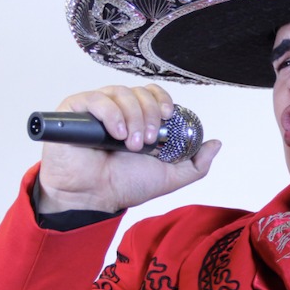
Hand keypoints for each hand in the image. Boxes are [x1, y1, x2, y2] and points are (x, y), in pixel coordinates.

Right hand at [36, 84, 220, 212]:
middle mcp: (119, 110)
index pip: (154, 94)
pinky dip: (111, 113)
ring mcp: (97, 109)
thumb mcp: (169, 177)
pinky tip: (116, 133)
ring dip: (133, 117)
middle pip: (141, 92)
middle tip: (148, 140)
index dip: (163, 100)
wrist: (93, 198)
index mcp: (139, 119)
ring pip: (121, 92)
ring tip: (131, 143)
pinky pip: (96, 99)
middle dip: (150, 115)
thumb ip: (195, 163)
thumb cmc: (123, 185)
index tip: (168, 116)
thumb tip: (215, 144)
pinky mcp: (75, 111)